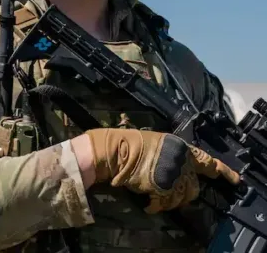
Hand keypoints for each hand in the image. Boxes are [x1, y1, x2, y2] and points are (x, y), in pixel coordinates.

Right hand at [85, 128, 239, 213]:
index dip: (223, 172)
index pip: (207, 162)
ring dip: (167, 201)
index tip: (235, 180)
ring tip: (154, 198)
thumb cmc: (131, 145)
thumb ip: (174, 157)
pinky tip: (148, 205)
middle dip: (182, 193)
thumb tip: (181, 172)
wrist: (115, 151)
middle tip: (167, 193)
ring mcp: (173, 175)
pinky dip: (156, 207)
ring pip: (180, 198)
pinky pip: (164, 204)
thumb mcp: (159, 144)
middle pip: (193, 186)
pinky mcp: (162, 187)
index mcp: (182, 148)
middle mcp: (182, 162)